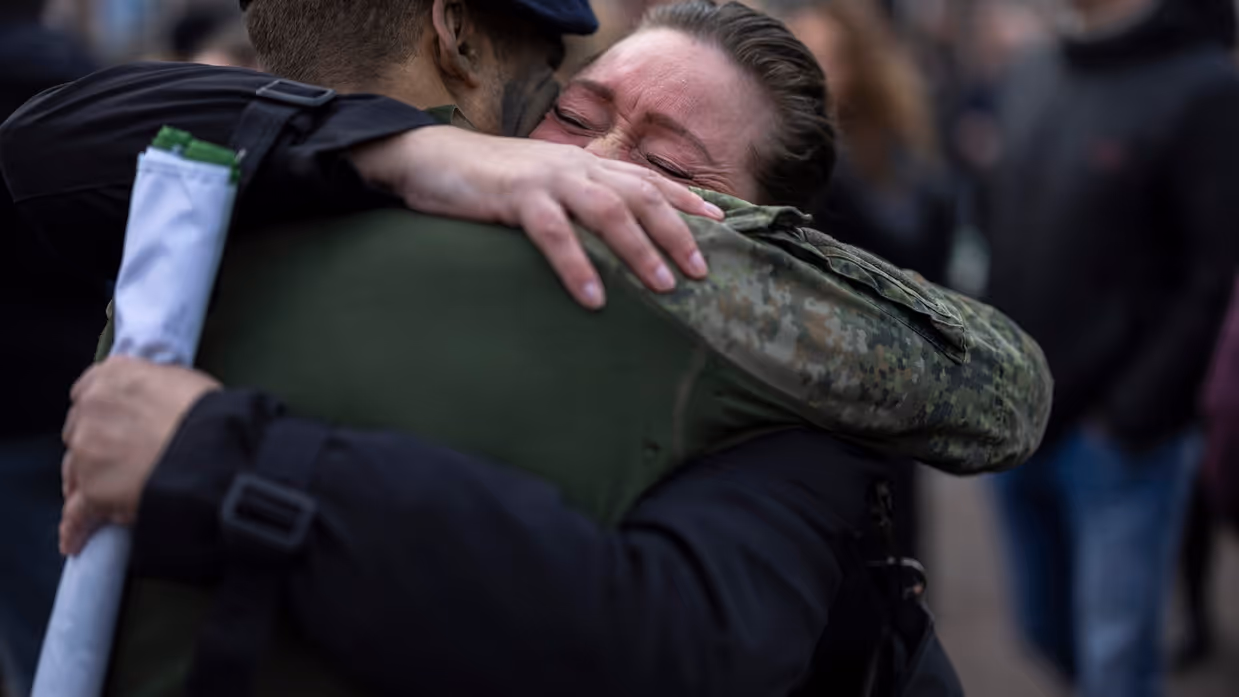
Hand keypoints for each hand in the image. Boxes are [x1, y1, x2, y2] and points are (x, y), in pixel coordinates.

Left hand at [59, 356, 219, 555]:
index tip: (109, 422)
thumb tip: (152, 399)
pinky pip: (77, 514)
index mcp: (111, 377)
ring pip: (75, 472)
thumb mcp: (180, 378)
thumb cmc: (208, 413)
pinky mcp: (92, 491)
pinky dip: (75, 529)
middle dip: (92, 447)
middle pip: (78, 432)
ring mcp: (86, 451)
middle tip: (114, 463)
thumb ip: (151, 385)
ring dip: (85, 485)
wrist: (212, 447)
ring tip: (96, 504)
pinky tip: (74, 541)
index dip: (100, 411)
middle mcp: (90, 409)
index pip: (87, 392)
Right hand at [350, 127, 722, 308]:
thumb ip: (577, 205)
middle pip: (641, 196)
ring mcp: (548, 179)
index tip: (722, 225)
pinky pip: (555, 233)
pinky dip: (577, 265)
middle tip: (702, 272)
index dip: (686, 200)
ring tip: (665, 288)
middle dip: (676, 233)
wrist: (429, 159)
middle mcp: (577, 167)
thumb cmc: (490, 183)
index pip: (647, 179)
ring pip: (609, 211)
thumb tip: (612, 241)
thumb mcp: (544, 188)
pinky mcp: (516, 196)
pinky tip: (594, 297)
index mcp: (585, 165)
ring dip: (640, 250)